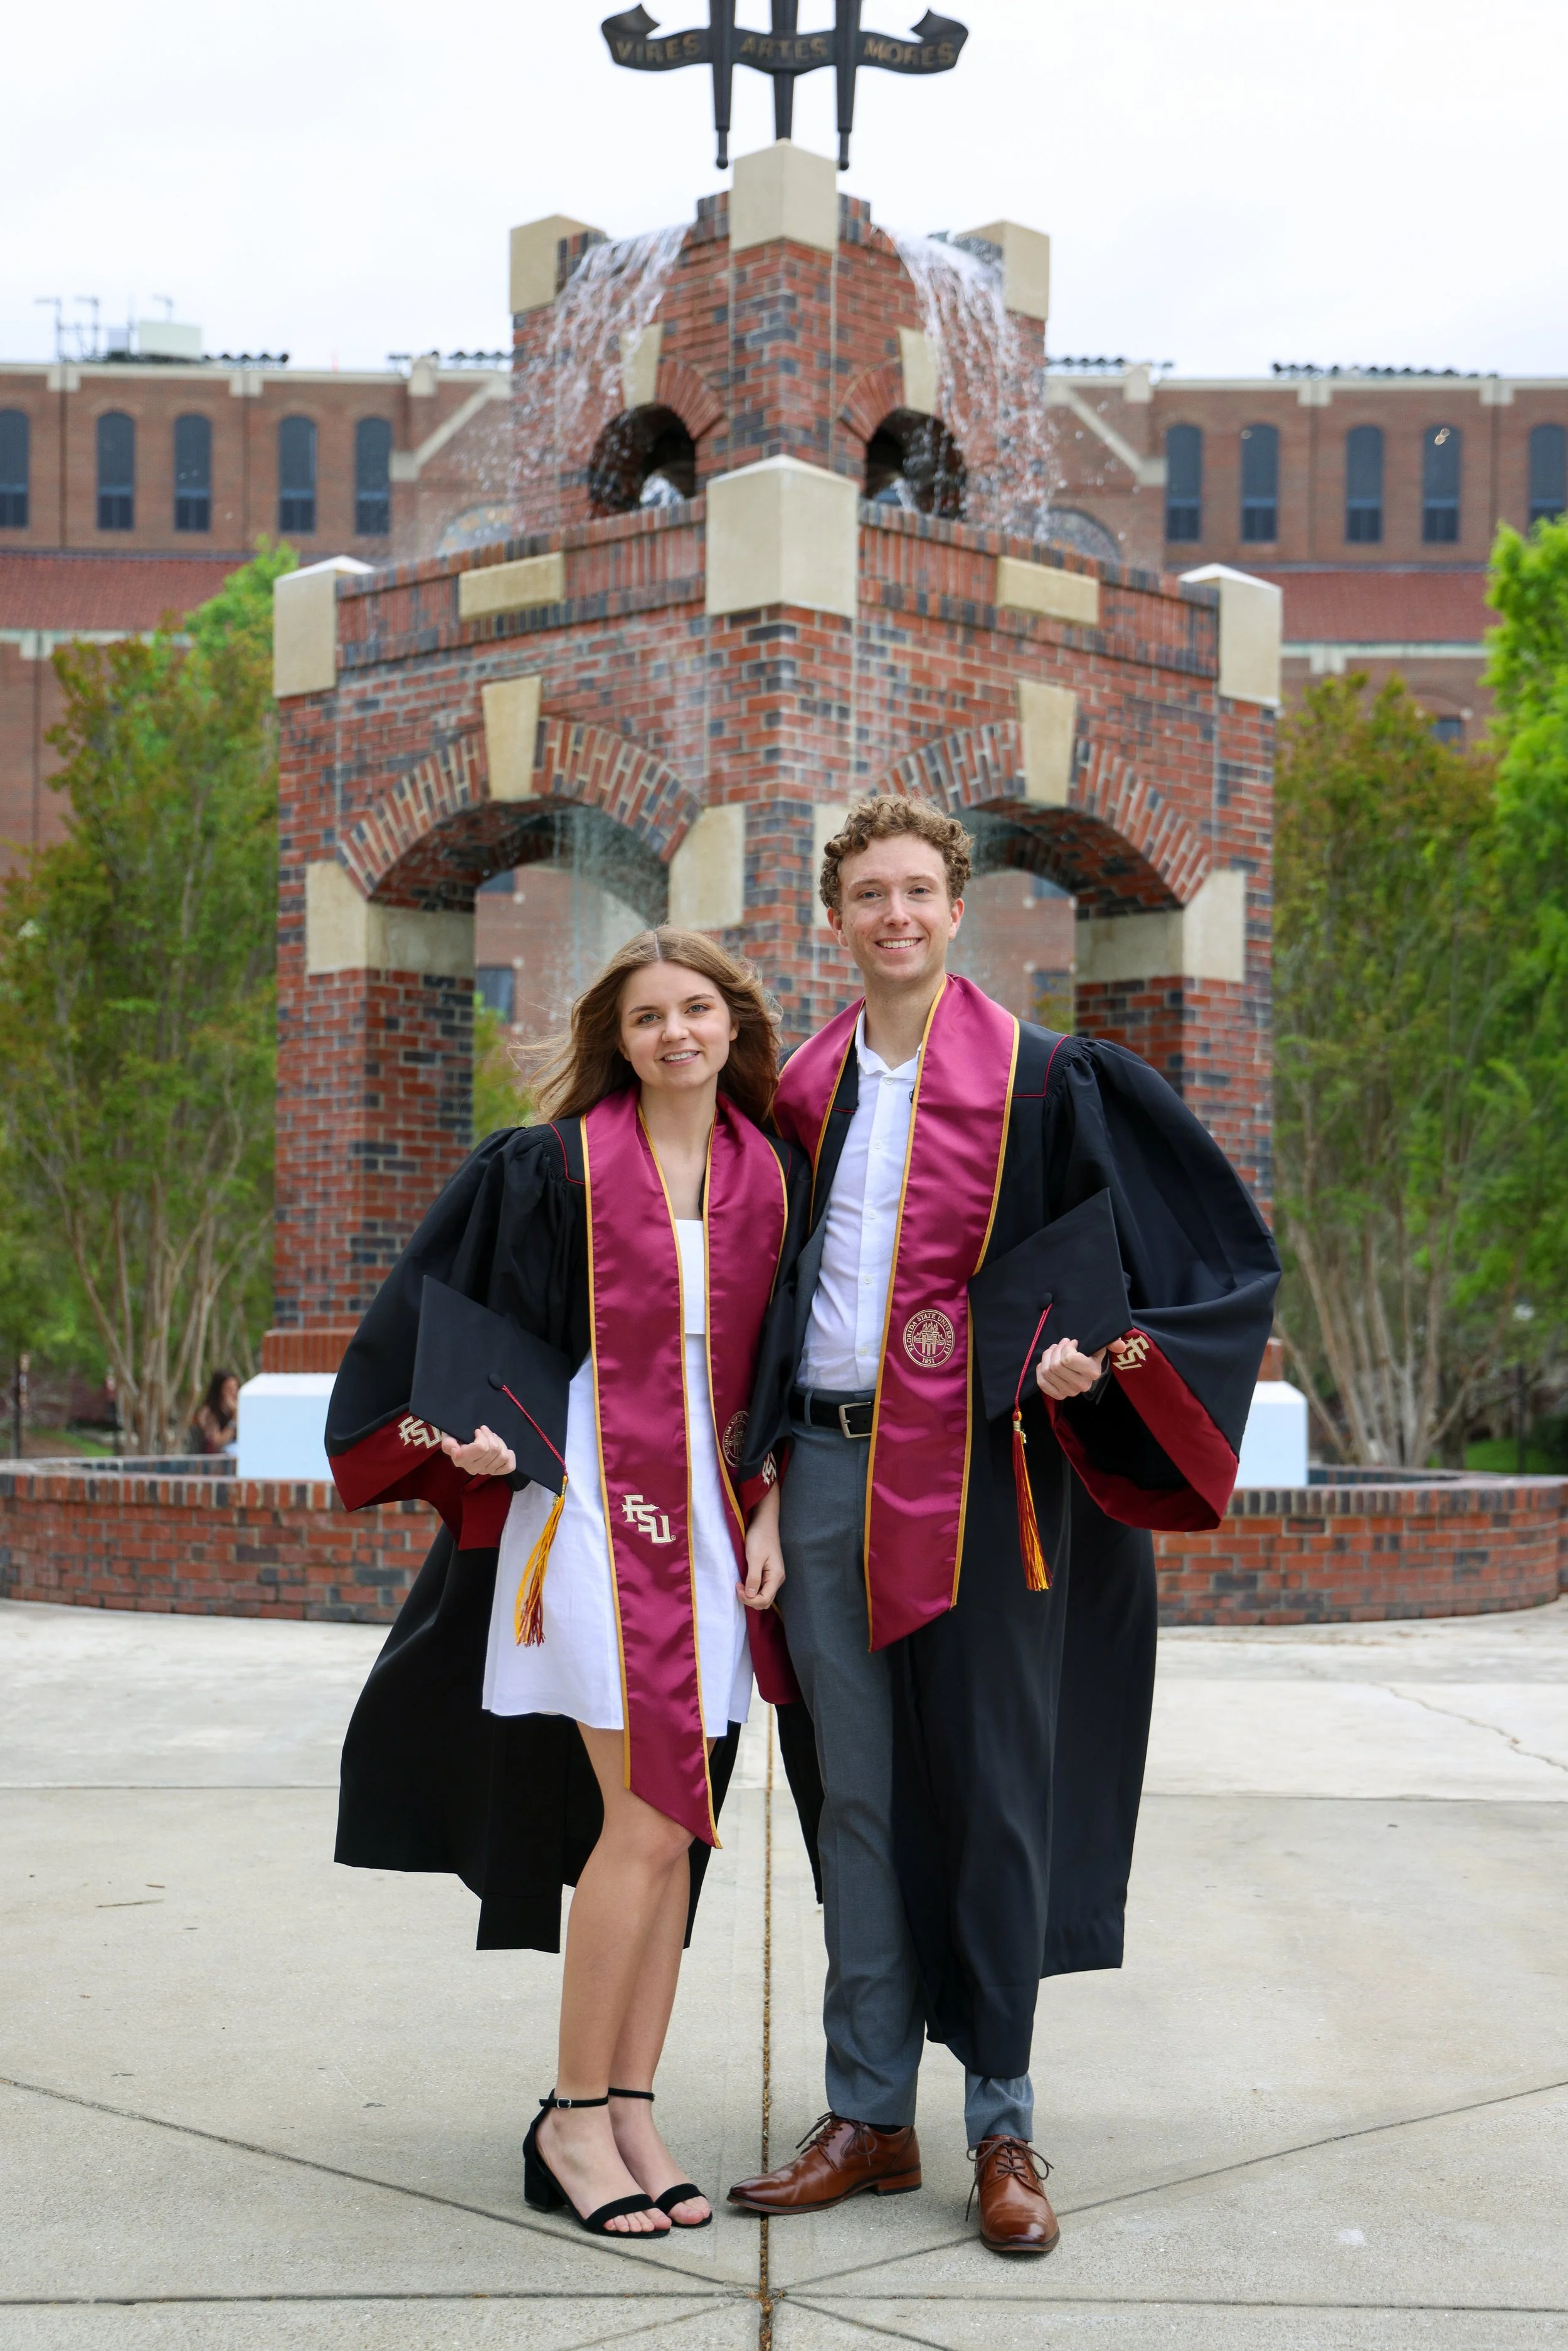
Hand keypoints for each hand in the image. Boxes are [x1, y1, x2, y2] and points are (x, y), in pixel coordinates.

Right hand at [440, 1422, 516, 1476]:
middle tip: (485, 1431)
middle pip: (494, 1450)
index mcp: (461, 1460)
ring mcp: (485, 1471)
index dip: (483, 1435)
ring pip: (502, 1456)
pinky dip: (509, 1456)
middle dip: (491, 1436)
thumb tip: (455, 1451)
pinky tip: (502, 1448)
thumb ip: (448, 1443)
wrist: (460, 1442)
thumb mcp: (448, 1437)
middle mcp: (473, 1468)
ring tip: (492, 1437)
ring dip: (499, 1443)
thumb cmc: (455, 1437)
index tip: (477, 1431)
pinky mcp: (495, 1471)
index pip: (482, 1447)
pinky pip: (509, 1467)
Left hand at [739, 1481, 784, 1610]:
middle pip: (765, 1601)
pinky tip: (744, 1581)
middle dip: (750, 1599)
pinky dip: (752, 1589)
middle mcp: (777, 1579)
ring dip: (751, 1595)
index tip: (737, 1587)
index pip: (764, 1600)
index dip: (749, 1599)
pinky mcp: (769, 1572)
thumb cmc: (760, 1538)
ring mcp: (774, 1576)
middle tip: (738, 1587)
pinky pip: (762, 1587)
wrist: (764, 1523)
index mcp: (776, 1576)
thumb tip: (751, 1596)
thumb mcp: (755, 1557)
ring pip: (763, 1595)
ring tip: (740, 1584)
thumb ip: (753, 1578)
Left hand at [1034, 1336, 1109, 1399]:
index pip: (1069, 1358)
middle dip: (1056, 1350)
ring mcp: (1069, 1392)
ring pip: (1048, 1371)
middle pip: (1056, 1365)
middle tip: (1060, 1345)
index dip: (1067, 1346)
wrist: (1085, 1369)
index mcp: (1093, 1372)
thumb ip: (1113, 1342)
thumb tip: (1120, 1346)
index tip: (1072, 1342)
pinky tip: (1046, 1363)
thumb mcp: (1101, 1346)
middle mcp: (1082, 1385)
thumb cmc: (1091, 1354)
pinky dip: (1041, 1370)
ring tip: (1053, 1351)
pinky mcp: (1059, 1396)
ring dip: (1047, 1357)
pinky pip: (1042, 1383)